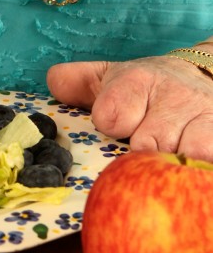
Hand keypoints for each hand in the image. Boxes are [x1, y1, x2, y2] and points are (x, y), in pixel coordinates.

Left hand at [46, 52, 212, 161]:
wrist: (203, 77)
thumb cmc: (146, 88)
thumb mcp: (110, 78)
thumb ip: (78, 82)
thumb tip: (53, 81)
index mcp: (138, 80)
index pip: (112, 114)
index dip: (110, 126)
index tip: (115, 127)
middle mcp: (173, 96)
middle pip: (146, 144)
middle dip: (138, 155)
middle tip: (140, 149)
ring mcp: (202, 116)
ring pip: (181, 156)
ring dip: (167, 169)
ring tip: (162, 167)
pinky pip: (207, 162)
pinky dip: (195, 175)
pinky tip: (185, 175)